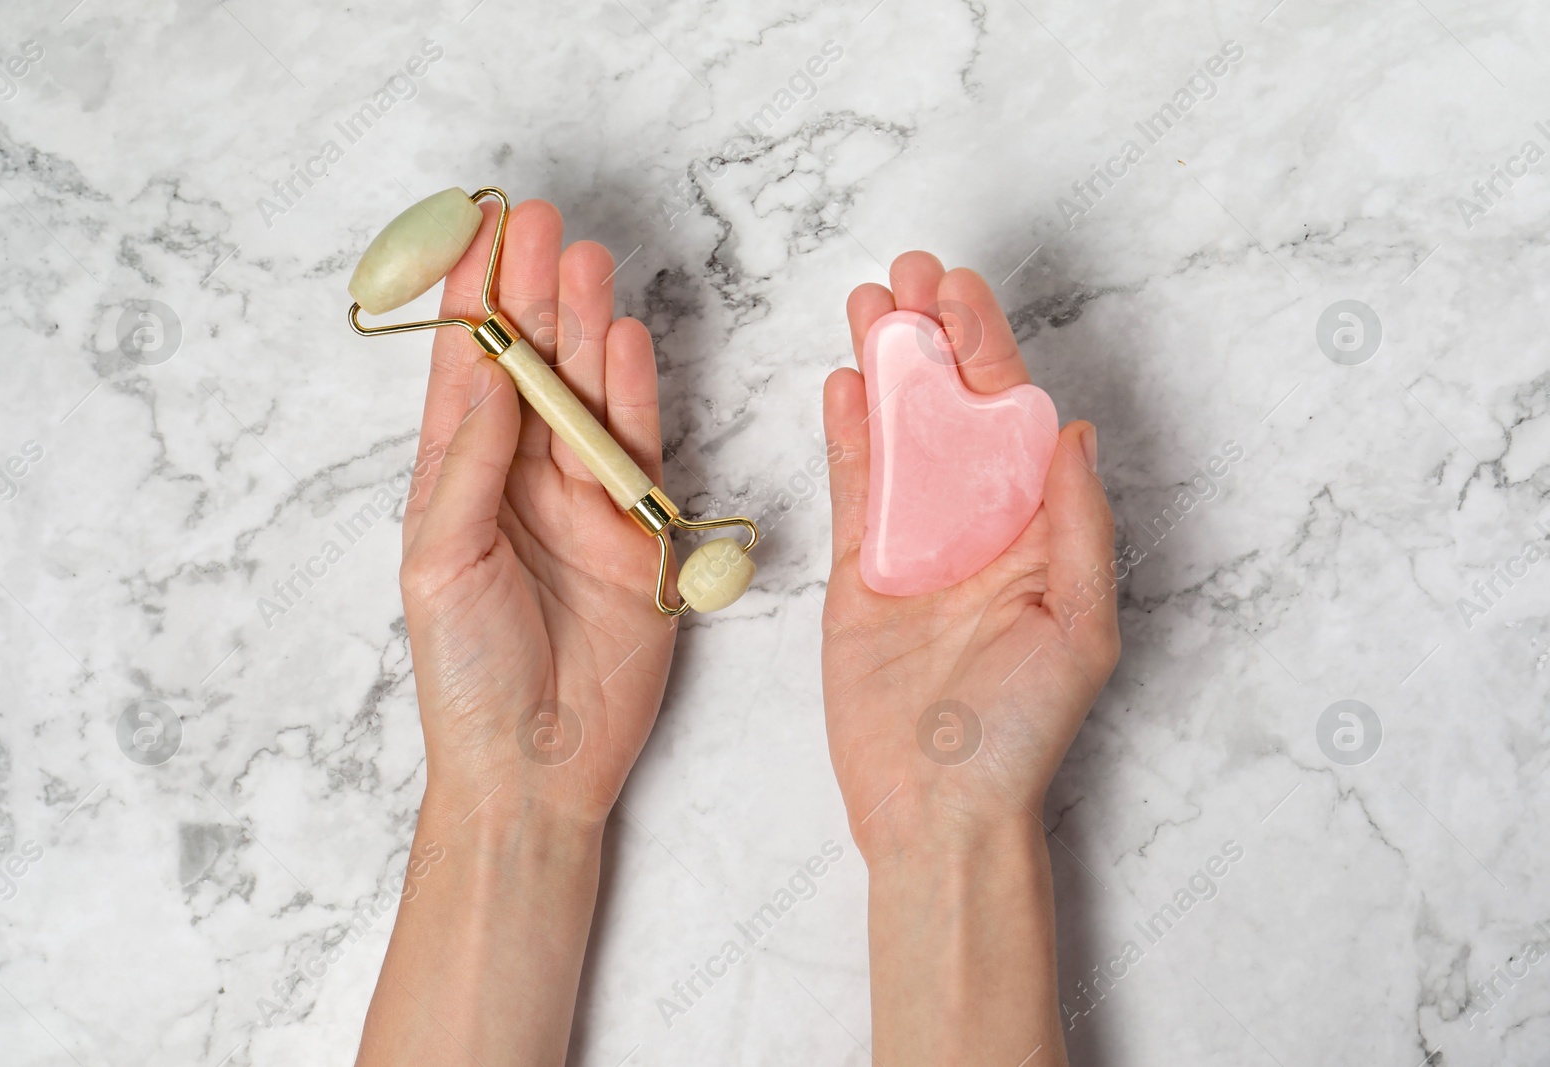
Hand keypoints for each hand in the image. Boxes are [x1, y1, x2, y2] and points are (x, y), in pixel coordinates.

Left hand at [399, 199, 676, 830]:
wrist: (536, 765)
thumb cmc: (466, 675)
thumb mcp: (441, 563)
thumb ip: (468, 467)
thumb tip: (489, 376)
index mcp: (456, 484)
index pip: (467, 374)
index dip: (475, 301)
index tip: (480, 231)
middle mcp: (519, 482)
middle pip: (533, 370)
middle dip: (535, 295)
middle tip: (543, 224)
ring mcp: (583, 504)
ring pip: (587, 397)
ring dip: (587, 329)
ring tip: (587, 261)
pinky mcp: (638, 533)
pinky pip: (639, 451)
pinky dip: (634, 397)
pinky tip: (627, 342)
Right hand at [821, 252, 1120, 860]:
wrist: (937, 809)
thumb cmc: (1018, 731)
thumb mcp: (1080, 628)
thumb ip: (1077, 524)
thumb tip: (1074, 429)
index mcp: (1036, 531)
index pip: (1011, 417)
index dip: (988, 347)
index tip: (960, 289)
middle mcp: (975, 526)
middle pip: (950, 411)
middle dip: (931, 338)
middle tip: (905, 273)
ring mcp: (912, 546)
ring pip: (896, 436)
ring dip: (882, 370)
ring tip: (866, 306)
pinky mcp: (857, 574)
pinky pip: (851, 491)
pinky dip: (845, 437)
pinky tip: (840, 385)